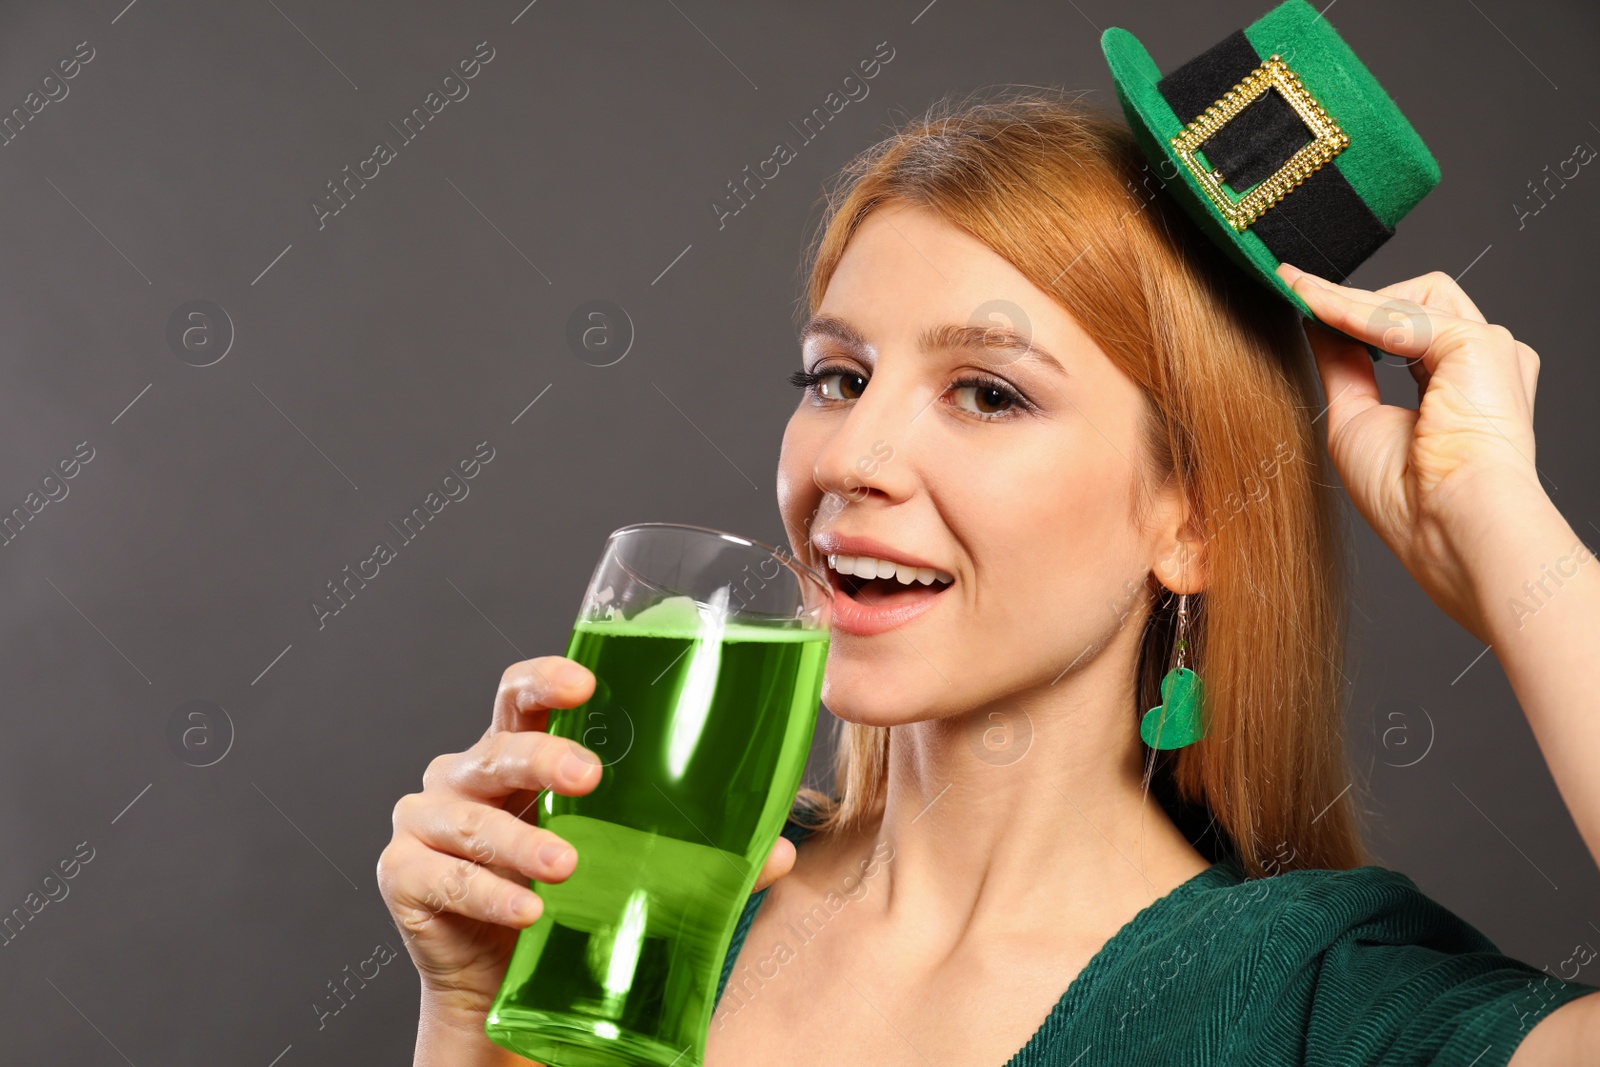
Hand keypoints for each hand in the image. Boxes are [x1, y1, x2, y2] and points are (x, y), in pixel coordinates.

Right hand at [377, 656, 798, 1030]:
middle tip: (590, 777)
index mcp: (520, 754)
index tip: (587, 682)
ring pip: (471, 814)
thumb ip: (697, 854)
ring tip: (566, 865)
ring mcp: (428, 822)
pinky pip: (445, 876)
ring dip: (521, 838)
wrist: (503, 989)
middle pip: (499, 745)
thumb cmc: (566, 902)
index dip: (548, 679)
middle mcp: (466, 774)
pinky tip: (528, 911)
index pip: (525, 694)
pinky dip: (489, 892)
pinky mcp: (404, 875)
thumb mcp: (627, 865)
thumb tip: (781, 851)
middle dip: (543, 756)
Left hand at [1275, 263, 1546, 642]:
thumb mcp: (1356, 417)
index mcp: (1460, 383)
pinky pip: (1405, 314)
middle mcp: (1481, 362)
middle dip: (1350, 297)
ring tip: (1302, 299)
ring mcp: (1487, 349)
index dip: (1350, 314)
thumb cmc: (1408, 497)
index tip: (1299, 297)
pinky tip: (1319, 310)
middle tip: (1291, 285)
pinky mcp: (1480, 344)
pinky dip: (1356, 312)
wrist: (1445, 525)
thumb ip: (1343, 363)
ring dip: (1349, 300)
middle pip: (1415, 300)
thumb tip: (1316, 321)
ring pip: (1412, 296)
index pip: (1404, 328)